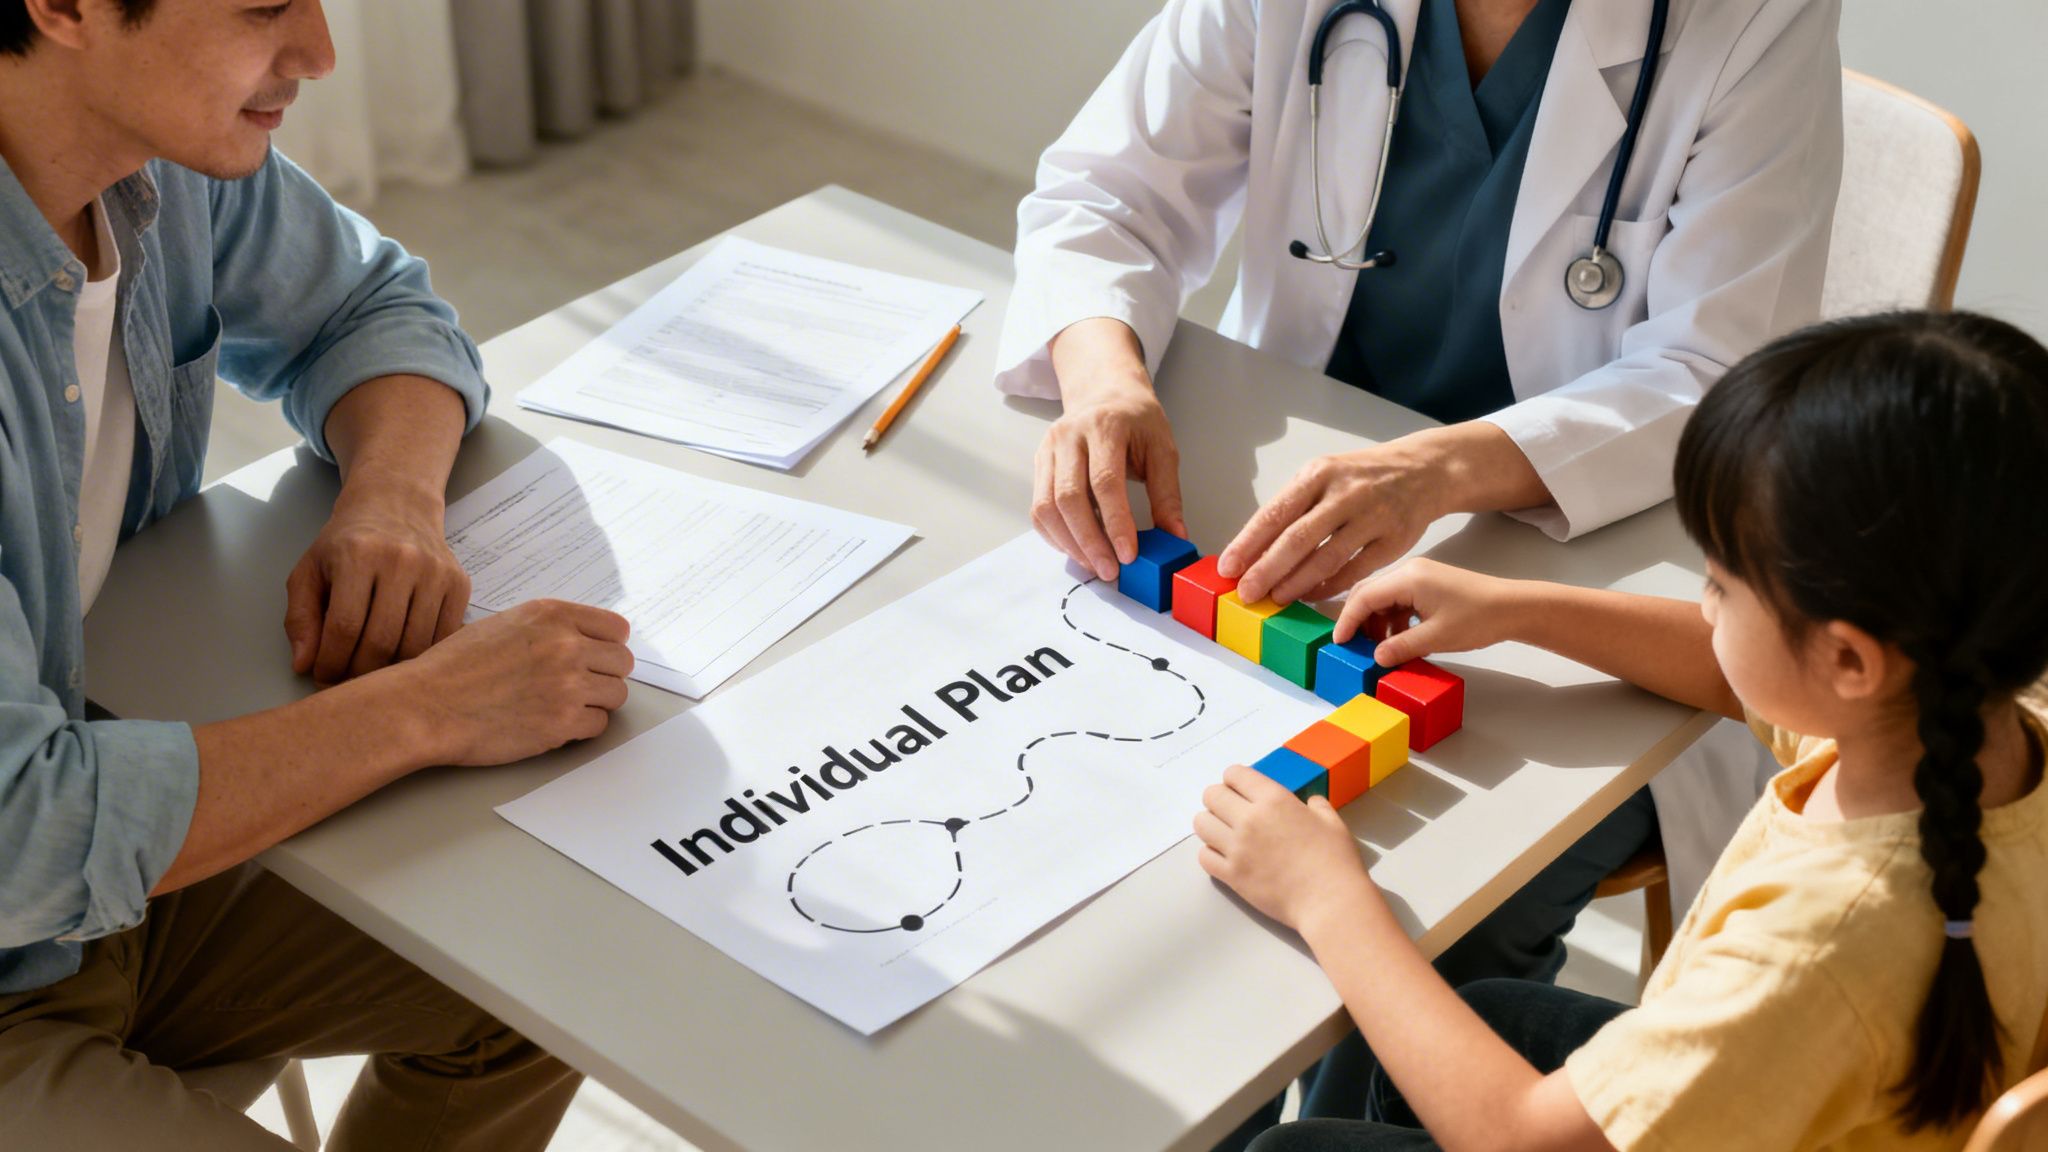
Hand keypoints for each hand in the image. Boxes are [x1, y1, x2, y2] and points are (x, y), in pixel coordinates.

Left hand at [286, 481, 470, 682]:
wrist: (396, 504)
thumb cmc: (346, 543)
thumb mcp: (309, 570)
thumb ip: (300, 617)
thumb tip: (304, 665)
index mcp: (358, 554)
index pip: (344, 626)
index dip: (331, 662)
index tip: (322, 676)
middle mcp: (402, 560)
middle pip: (382, 640)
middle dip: (358, 672)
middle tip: (346, 680)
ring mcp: (436, 571)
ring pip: (415, 645)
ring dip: (391, 670)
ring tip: (371, 670)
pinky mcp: (459, 582)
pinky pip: (443, 636)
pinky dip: (421, 655)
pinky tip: (401, 654)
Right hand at [399, 599, 633, 765]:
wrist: (426, 706)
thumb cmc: (454, 667)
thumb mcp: (505, 625)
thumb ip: (549, 628)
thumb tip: (583, 640)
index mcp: (552, 615)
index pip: (616, 628)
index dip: (608, 646)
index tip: (597, 658)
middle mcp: (566, 645)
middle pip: (622, 662)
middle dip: (605, 675)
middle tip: (582, 686)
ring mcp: (567, 685)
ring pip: (616, 694)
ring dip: (596, 703)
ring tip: (565, 706)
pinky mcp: (561, 722)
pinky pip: (599, 725)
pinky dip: (582, 728)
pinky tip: (555, 723)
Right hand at [1034, 318, 1186, 580]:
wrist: (1105, 391)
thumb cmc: (1136, 420)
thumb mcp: (1162, 448)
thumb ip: (1167, 494)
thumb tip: (1175, 536)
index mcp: (1104, 427)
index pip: (1105, 482)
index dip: (1116, 523)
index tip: (1129, 554)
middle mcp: (1069, 436)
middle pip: (1069, 498)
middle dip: (1089, 541)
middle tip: (1111, 570)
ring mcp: (1048, 450)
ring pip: (1047, 507)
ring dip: (1070, 544)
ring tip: (1095, 565)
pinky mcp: (1039, 464)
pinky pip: (1038, 508)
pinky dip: (1055, 535)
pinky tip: (1077, 548)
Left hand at [1194, 764, 1379, 935]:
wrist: (1330, 901)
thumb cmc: (1335, 860)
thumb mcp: (1332, 822)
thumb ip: (1317, 806)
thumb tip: (1310, 803)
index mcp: (1274, 799)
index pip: (1234, 774)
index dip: (1236, 780)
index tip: (1242, 790)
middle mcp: (1249, 819)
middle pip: (1211, 795)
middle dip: (1219, 799)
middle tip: (1232, 811)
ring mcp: (1237, 848)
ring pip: (1201, 824)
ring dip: (1211, 824)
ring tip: (1225, 833)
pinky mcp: (1231, 875)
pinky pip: (1204, 856)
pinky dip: (1211, 853)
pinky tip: (1226, 856)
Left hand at [1217, 435, 1447, 605]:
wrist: (1422, 471)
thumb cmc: (1362, 477)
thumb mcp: (1324, 475)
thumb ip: (1293, 507)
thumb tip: (1252, 549)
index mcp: (1319, 474)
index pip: (1276, 512)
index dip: (1249, 543)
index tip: (1229, 567)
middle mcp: (1345, 494)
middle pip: (1298, 538)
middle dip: (1267, 569)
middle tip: (1247, 592)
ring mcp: (1372, 517)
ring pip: (1327, 558)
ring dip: (1296, 583)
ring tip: (1275, 598)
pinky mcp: (1394, 540)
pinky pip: (1355, 570)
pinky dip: (1329, 587)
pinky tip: (1310, 596)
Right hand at [1334, 557, 1524, 663]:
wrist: (1513, 607)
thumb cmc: (1479, 618)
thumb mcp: (1436, 638)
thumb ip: (1400, 647)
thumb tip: (1375, 658)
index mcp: (1408, 577)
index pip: (1363, 596)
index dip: (1347, 620)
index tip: (1338, 643)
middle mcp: (1410, 571)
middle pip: (1369, 593)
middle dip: (1358, 619)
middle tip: (1352, 646)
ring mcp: (1420, 576)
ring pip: (1384, 598)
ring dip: (1377, 622)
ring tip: (1379, 649)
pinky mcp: (1429, 585)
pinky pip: (1399, 601)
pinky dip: (1393, 621)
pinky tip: (1399, 641)